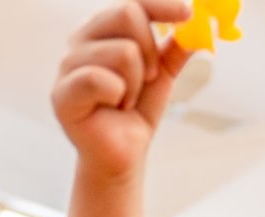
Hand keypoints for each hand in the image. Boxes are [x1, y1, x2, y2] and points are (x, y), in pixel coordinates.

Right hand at [53, 1, 194, 216]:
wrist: (122, 154)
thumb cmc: (136, 111)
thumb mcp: (163, 73)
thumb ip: (177, 47)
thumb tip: (203, 25)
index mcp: (102, 30)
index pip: (133, 2)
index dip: (161, 4)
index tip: (188, 13)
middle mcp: (81, 41)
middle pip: (127, 13)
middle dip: (151, 50)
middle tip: (149, 78)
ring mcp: (68, 66)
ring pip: (123, 51)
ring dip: (136, 83)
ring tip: (125, 100)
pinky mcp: (62, 94)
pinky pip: (100, 78)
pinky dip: (118, 96)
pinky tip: (111, 107)